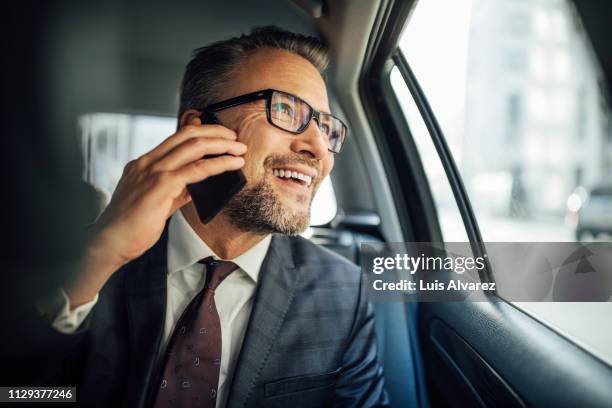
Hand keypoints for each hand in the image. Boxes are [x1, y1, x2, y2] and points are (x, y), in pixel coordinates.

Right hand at [90, 116, 245, 269]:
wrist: (110, 242)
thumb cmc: (129, 226)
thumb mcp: (155, 202)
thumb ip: (175, 191)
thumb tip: (194, 187)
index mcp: (143, 164)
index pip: (176, 138)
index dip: (201, 133)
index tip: (219, 136)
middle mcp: (147, 162)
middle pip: (187, 135)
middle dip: (215, 132)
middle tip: (234, 136)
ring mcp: (153, 171)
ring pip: (194, 146)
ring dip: (222, 145)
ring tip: (239, 148)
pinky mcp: (161, 184)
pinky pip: (197, 169)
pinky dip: (218, 164)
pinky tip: (232, 164)